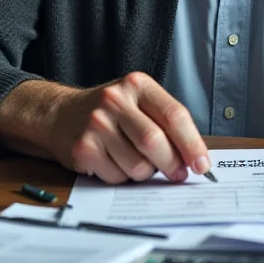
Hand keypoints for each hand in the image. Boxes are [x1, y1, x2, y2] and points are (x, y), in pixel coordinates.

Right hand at [49, 72, 209, 183]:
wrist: (60, 114)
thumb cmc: (110, 111)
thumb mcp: (138, 102)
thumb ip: (165, 122)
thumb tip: (193, 157)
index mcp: (137, 85)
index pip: (174, 115)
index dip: (192, 143)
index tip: (202, 164)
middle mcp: (115, 100)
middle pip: (155, 141)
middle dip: (172, 164)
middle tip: (178, 173)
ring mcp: (97, 123)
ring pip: (138, 165)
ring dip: (145, 172)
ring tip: (136, 160)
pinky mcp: (83, 148)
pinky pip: (117, 177)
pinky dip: (123, 177)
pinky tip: (114, 162)